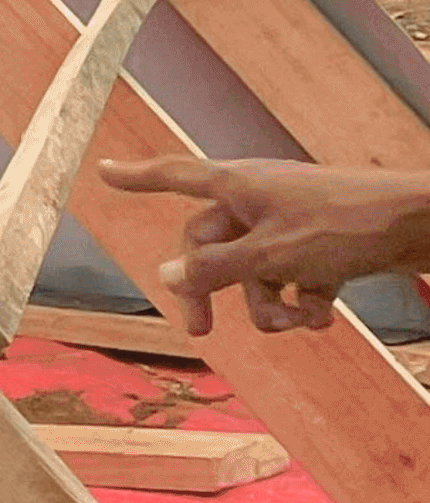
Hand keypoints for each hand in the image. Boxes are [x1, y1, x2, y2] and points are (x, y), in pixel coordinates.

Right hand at [101, 151, 429, 337]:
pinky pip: (289, 280)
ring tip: (297, 321)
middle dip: (210, 290)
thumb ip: (215, 269)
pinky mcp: (316, 246)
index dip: (137, 177)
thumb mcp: (270, 256)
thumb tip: (163, 274)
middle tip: (201, 332)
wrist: (416, 225)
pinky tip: (322, 316)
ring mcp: (287, 224)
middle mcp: (257, 200)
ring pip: (253, 272)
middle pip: (210, 245)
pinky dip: (301, 302)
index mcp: (236, 185)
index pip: (173, 176)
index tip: (104, 170)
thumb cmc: (342, 227)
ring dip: (268, 305)